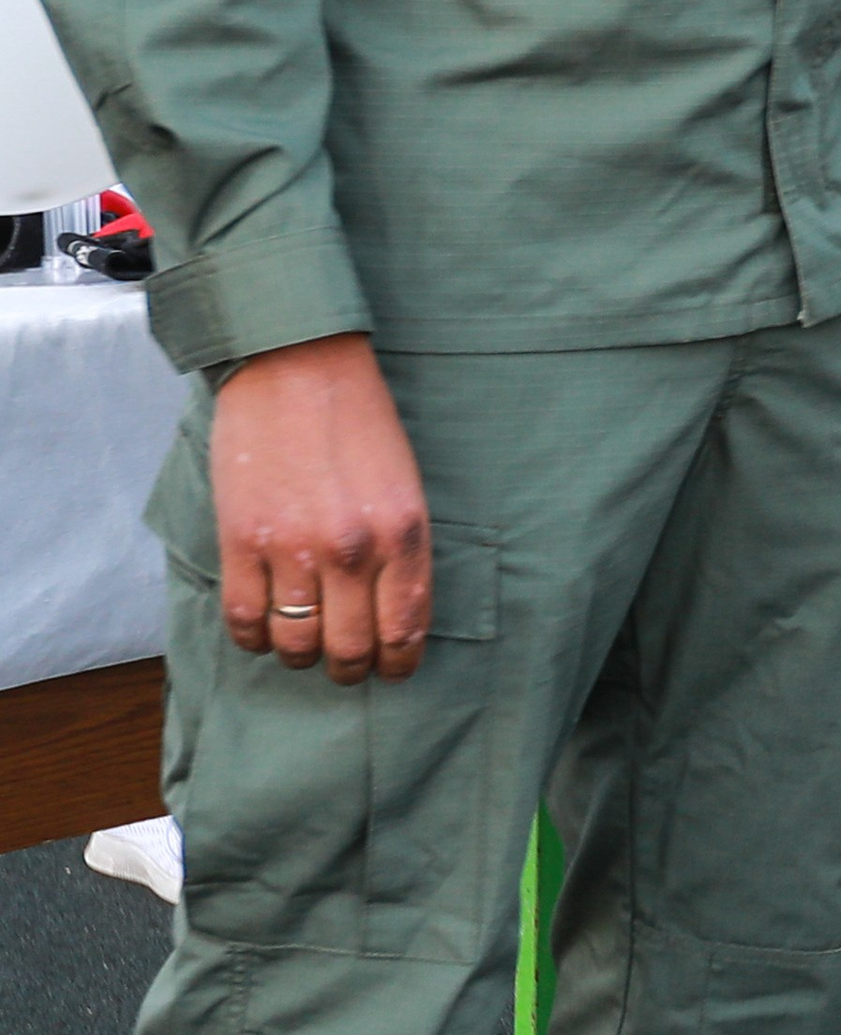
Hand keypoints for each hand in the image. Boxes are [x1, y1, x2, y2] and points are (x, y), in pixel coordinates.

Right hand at [209, 333, 432, 684]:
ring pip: (297, 645)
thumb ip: (402, 548)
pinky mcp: (241, 541)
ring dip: (300, 657)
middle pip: (350, 650)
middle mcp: (352, 550)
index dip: (398, 664)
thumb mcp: (404, 483)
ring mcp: (293, 549)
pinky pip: (245, 620)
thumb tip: (392, 615)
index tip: (390, 671)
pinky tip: (262, 628)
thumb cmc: (357, 419)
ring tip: (302, 646)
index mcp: (403, 533)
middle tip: (344, 666)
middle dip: (349, 669)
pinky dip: (253, 637)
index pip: (406, 630)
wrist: (295, 364)